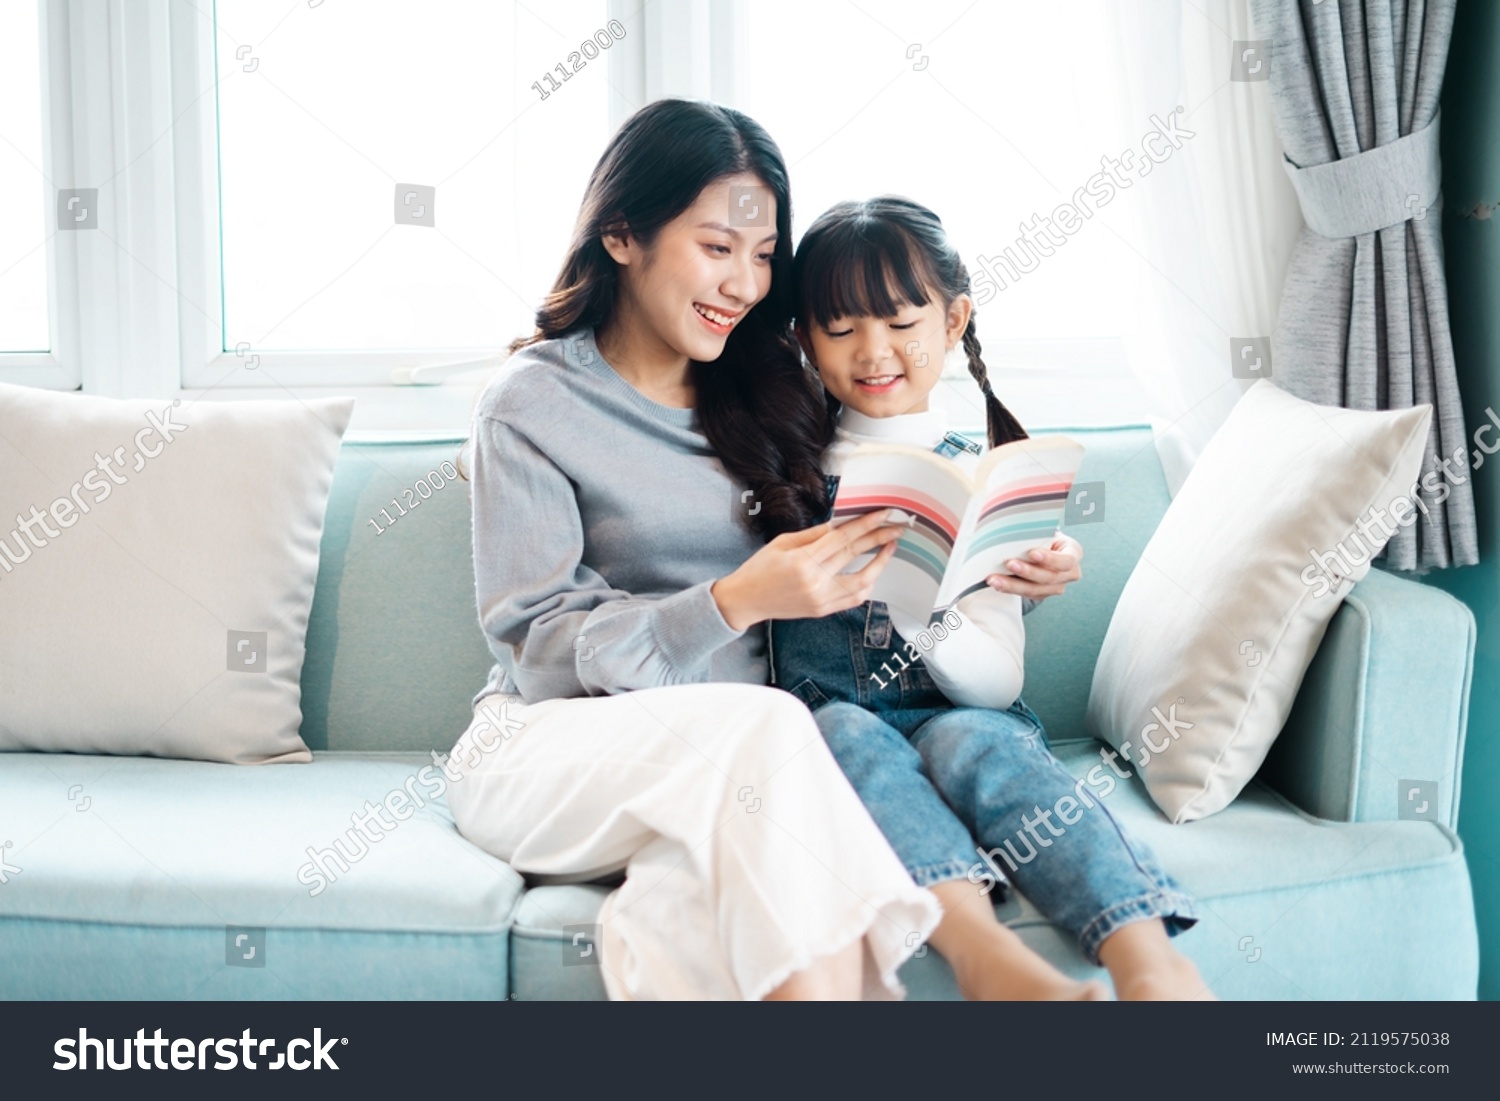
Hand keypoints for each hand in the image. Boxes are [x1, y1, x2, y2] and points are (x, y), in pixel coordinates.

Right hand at [712, 510, 901, 630]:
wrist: (746, 600)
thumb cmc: (760, 568)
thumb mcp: (782, 542)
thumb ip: (814, 535)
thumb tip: (840, 524)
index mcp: (802, 561)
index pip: (842, 539)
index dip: (865, 524)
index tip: (883, 514)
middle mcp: (814, 582)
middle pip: (854, 556)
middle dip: (879, 539)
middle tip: (896, 527)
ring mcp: (820, 599)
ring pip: (861, 582)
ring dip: (880, 564)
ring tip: (889, 548)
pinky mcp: (822, 610)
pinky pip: (853, 598)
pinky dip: (866, 584)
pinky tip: (873, 572)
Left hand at [986, 534, 1082, 601]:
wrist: (1043, 548)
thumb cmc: (1043, 536)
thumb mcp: (1046, 530)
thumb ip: (1038, 532)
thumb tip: (1017, 526)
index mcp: (1073, 553)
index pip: (1066, 560)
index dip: (1050, 559)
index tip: (1032, 553)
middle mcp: (1069, 573)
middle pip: (1049, 577)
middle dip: (1027, 572)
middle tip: (1008, 563)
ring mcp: (1056, 586)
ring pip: (1035, 590)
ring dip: (1012, 585)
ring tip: (995, 579)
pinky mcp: (1042, 594)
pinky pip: (1025, 594)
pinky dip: (1009, 589)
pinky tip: (997, 584)